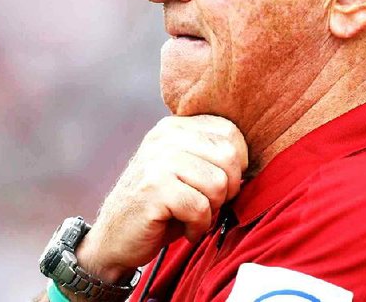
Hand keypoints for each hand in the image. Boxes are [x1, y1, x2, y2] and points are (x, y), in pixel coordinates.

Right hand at [76, 115, 247, 283]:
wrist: (113, 238)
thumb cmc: (161, 207)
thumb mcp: (185, 171)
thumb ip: (211, 157)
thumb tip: (252, 162)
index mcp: (176, 127)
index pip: (230, 133)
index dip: (235, 165)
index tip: (217, 185)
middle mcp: (166, 136)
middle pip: (229, 158)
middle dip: (226, 190)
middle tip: (205, 205)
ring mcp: (158, 160)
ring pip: (218, 184)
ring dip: (211, 211)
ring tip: (192, 216)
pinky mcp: (153, 188)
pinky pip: (200, 207)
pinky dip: (198, 227)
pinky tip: (184, 229)